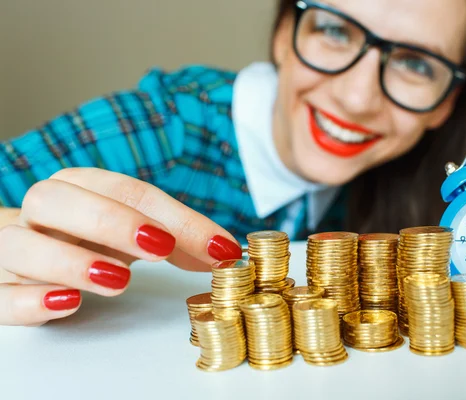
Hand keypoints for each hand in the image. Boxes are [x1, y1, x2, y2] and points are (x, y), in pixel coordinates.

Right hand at [0, 168, 241, 326]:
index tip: (217, 246)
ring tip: (118, 279)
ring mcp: (15, 248)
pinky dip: (29, 300)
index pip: (127, 191)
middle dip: (112, 220)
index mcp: (80, 188)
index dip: (174, 216)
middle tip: (159, 246)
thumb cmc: (90, 238)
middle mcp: (42, 212)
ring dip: (70, 261)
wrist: (30, 255)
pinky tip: (67, 304)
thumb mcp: (135, 233)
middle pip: (60, 200)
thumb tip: (225, 252)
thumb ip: (179, 239)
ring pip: (21, 245)